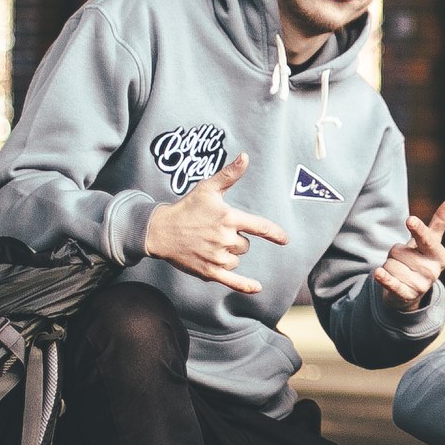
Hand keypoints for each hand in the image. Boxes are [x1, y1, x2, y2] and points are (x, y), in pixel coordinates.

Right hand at [142, 155, 288, 294]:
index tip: (285, 239)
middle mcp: (225, 238)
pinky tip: (258, 288)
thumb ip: (229, 174)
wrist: (160, 231)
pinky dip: (245, 285)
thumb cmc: (186, 208)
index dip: (274, 233)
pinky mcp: (208, 271)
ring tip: (208, 244)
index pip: (259, 226)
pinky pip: (232, 280)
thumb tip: (245, 156)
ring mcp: (216, 256)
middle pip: (245, 245)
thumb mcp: (207, 188)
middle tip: (213, 232)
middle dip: (235, 240)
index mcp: (228, 217)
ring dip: (228, 255)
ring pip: (237, 260)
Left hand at [374, 197, 444, 310]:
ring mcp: (421, 285)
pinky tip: (378, 273)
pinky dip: (384, 278)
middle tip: (404, 262)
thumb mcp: (431, 241)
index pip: (426, 238)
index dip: (417, 229)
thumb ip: (441, 221)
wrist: (412, 293)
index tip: (410, 220)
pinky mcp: (407, 295)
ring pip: (390, 264)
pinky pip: (391, 283)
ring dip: (388, 267)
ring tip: (399, 273)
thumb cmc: (420, 259)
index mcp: (440, 255)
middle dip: (394, 254)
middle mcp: (433, 271)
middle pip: (398, 250)